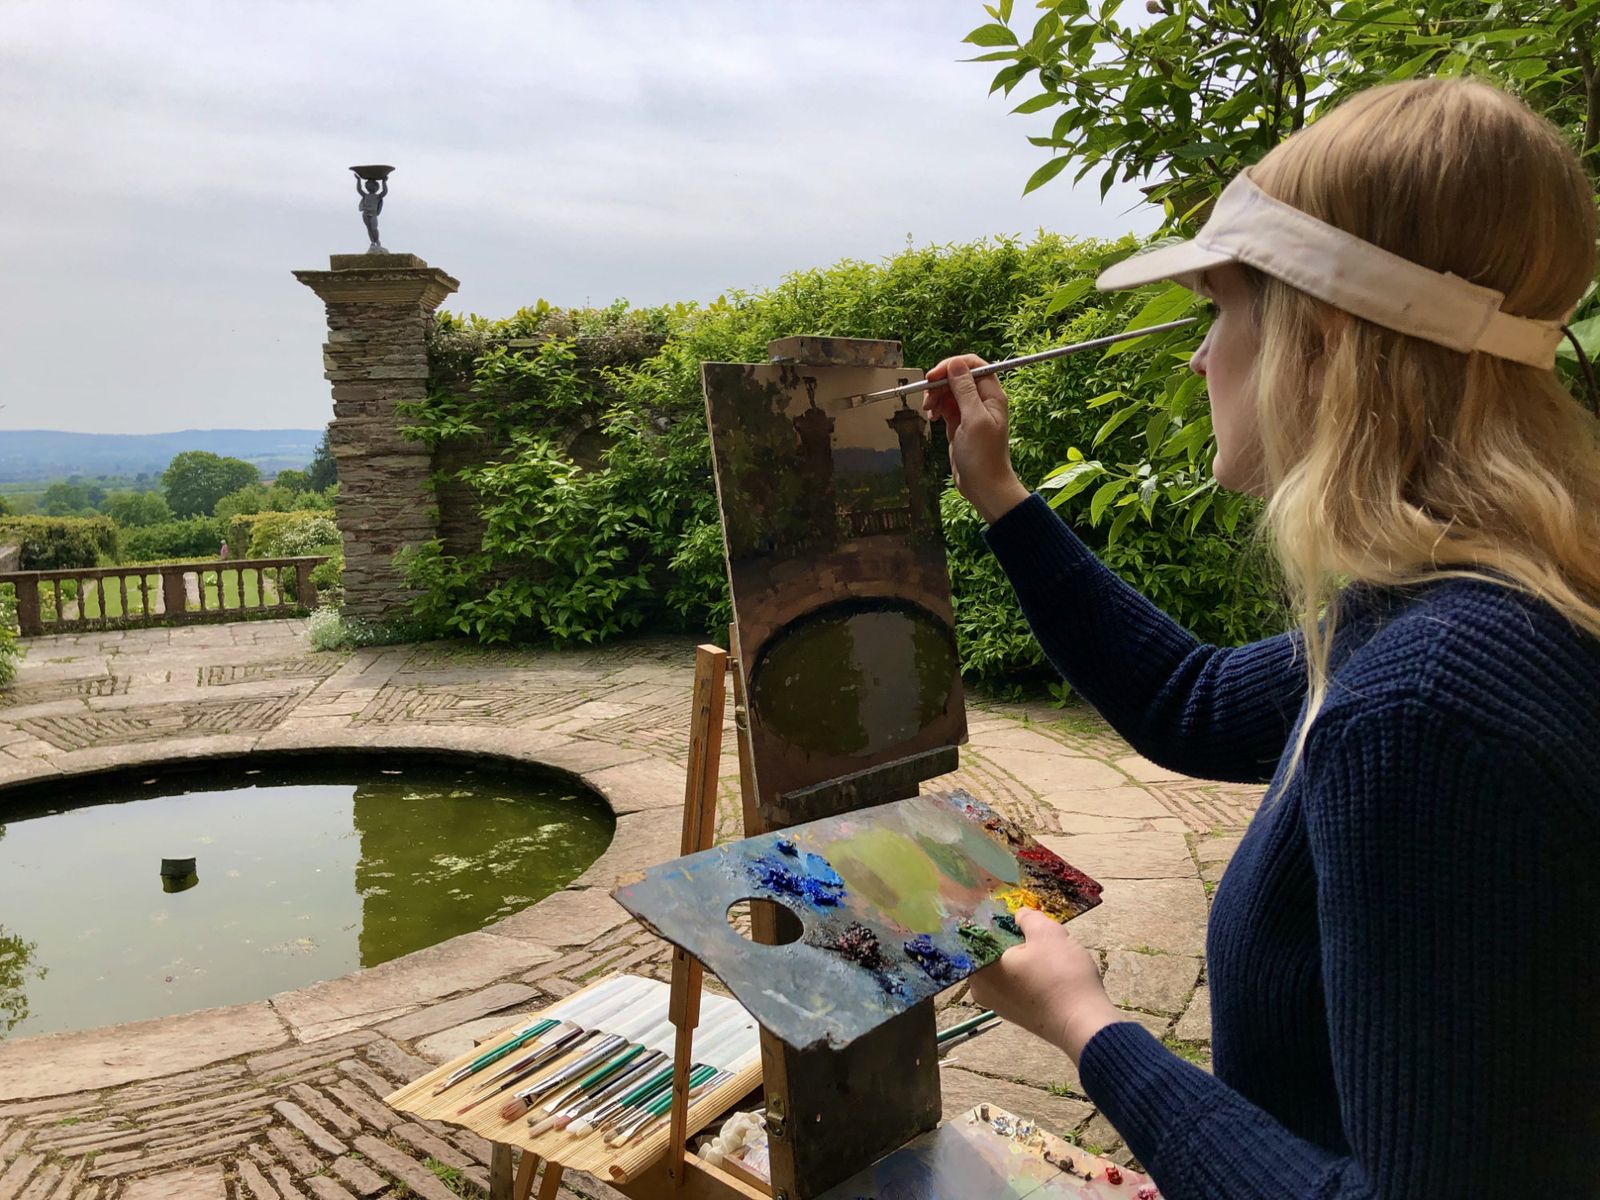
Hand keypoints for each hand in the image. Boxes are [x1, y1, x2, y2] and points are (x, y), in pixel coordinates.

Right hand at [923, 355, 1029, 523]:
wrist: (984, 486)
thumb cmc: (984, 457)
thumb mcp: (973, 420)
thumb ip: (965, 390)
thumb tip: (956, 365)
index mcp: (991, 395)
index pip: (973, 365)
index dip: (953, 365)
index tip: (935, 375)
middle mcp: (982, 400)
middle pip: (958, 376)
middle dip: (940, 382)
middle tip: (928, 395)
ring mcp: (970, 412)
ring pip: (949, 391)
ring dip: (935, 396)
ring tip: (929, 410)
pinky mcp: (959, 423)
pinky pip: (945, 406)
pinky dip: (936, 408)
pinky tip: (932, 418)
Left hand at [966, 908, 1120, 1062]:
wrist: (1085, 1024)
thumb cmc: (1060, 976)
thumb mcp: (1047, 933)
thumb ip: (1028, 918)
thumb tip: (1019, 916)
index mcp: (979, 970)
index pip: (979, 936)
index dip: (997, 919)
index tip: (1013, 911)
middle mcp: (982, 990)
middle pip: (995, 951)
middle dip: (1015, 938)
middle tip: (1037, 927)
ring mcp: (999, 1005)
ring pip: (1010, 968)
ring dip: (1027, 956)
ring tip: (1050, 948)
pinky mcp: (1019, 1014)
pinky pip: (1020, 984)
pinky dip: (1032, 974)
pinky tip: (1053, 968)